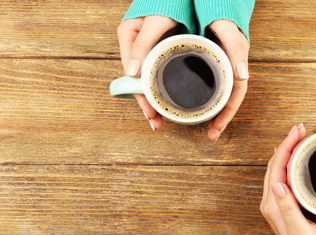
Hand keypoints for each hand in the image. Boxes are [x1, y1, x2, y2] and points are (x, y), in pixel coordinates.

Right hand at [117, 16, 178, 130]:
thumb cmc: (168, 1)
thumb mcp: (156, 21)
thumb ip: (144, 44)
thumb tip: (132, 72)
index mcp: (128, 37)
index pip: (131, 74)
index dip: (141, 95)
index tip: (150, 112)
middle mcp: (135, 46)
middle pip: (138, 81)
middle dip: (147, 103)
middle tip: (157, 123)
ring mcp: (146, 50)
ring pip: (146, 80)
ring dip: (153, 100)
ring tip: (159, 120)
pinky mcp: (158, 51)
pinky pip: (156, 73)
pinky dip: (160, 88)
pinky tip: (166, 101)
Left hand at [207, 20, 249, 140]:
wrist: (215, 3)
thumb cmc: (223, 14)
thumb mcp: (230, 31)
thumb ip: (237, 49)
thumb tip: (243, 75)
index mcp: (236, 64)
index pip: (235, 95)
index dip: (228, 113)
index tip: (218, 129)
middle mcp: (229, 68)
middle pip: (227, 99)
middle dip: (220, 119)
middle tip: (211, 135)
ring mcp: (218, 67)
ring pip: (218, 95)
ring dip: (213, 112)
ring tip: (205, 127)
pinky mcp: (208, 64)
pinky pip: (208, 85)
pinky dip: (204, 98)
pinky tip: (195, 104)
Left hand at [260, 124, 315, 234]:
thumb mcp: (300, 230)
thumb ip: (287, 208)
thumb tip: (277, 184)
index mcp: (273, 204)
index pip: (277, 166)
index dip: (288, 146)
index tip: (299, 131)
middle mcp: (271, 200)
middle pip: (275, 163)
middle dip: (288, 143)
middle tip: (302, 129)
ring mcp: (275, 201)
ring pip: (278, 167)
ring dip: (288, 150)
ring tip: (301, 137)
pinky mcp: (282, 202)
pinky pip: (282, 174)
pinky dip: (289, 161)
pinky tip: (297, 156)